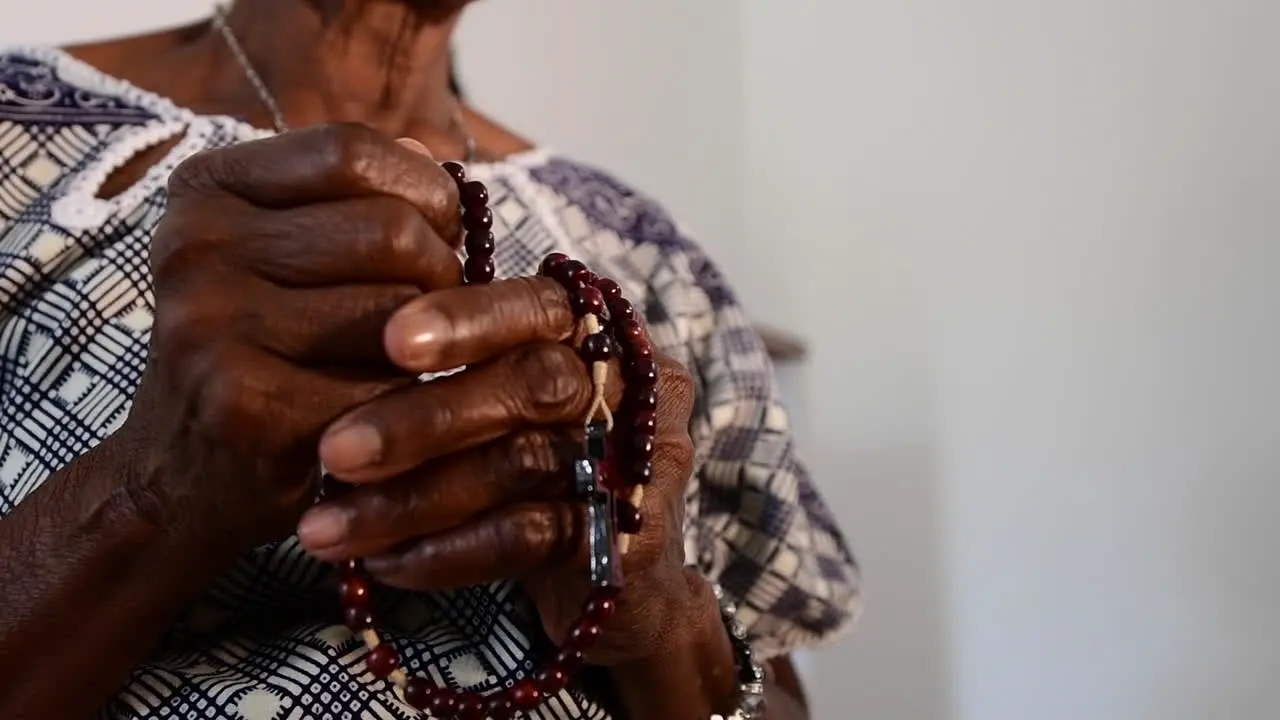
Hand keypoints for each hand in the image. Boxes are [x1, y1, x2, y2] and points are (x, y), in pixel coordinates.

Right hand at [116, 123, 465, 551]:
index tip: (443, 229)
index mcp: (205, 190)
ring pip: (399, 308)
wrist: (176, 479)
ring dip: (427, 344)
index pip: (351, 151)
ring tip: (398, 363)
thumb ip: (352, 201)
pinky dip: (409, 404)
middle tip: (432, 315)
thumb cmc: (258, 355)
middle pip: (390, 230)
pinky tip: (385, 416)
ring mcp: (211, 325)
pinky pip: (386, 386)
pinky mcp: (244, 405)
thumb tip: (433, 161)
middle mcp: (194, 246)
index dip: (425, 188)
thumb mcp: (280, 257)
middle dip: (441, 274)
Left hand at [297, 275, 699, 664]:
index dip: (467, 317)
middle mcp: (628, 385)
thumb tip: (328, 356)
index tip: (390, 339)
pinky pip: (529, 535)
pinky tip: (385, 563)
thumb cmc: (538, 478)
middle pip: (535, 382)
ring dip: (413, 498)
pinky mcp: (631, 537)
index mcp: (595, 333)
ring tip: (327, 527)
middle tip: (334, 451)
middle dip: (426, 416)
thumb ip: (455, 373)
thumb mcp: (503, 411)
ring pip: (522, 462)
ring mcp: (638, 460)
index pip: (538, 305)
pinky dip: (449, 551)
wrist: (626, 589)